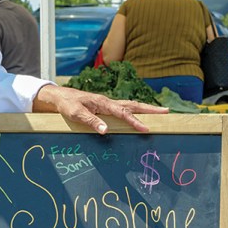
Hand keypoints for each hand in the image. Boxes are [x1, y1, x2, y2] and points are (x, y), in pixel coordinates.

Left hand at [32, 84, 167, 133]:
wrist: (61, 97)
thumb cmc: (68, 105)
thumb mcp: (76, 114)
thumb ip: (91, 122)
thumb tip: (105, 131)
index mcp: (103, 103)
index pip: (123, 113)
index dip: (135, 122)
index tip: (146, 129)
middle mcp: (109, 102)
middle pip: (133, 105)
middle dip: (150, 109)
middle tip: (166, 112)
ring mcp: (108, 104)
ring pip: (131, 105)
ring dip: (145, 109)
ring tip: (160, 111)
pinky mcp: (106, 106)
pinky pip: (125, 108)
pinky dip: (136, 110)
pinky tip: (140, 113)